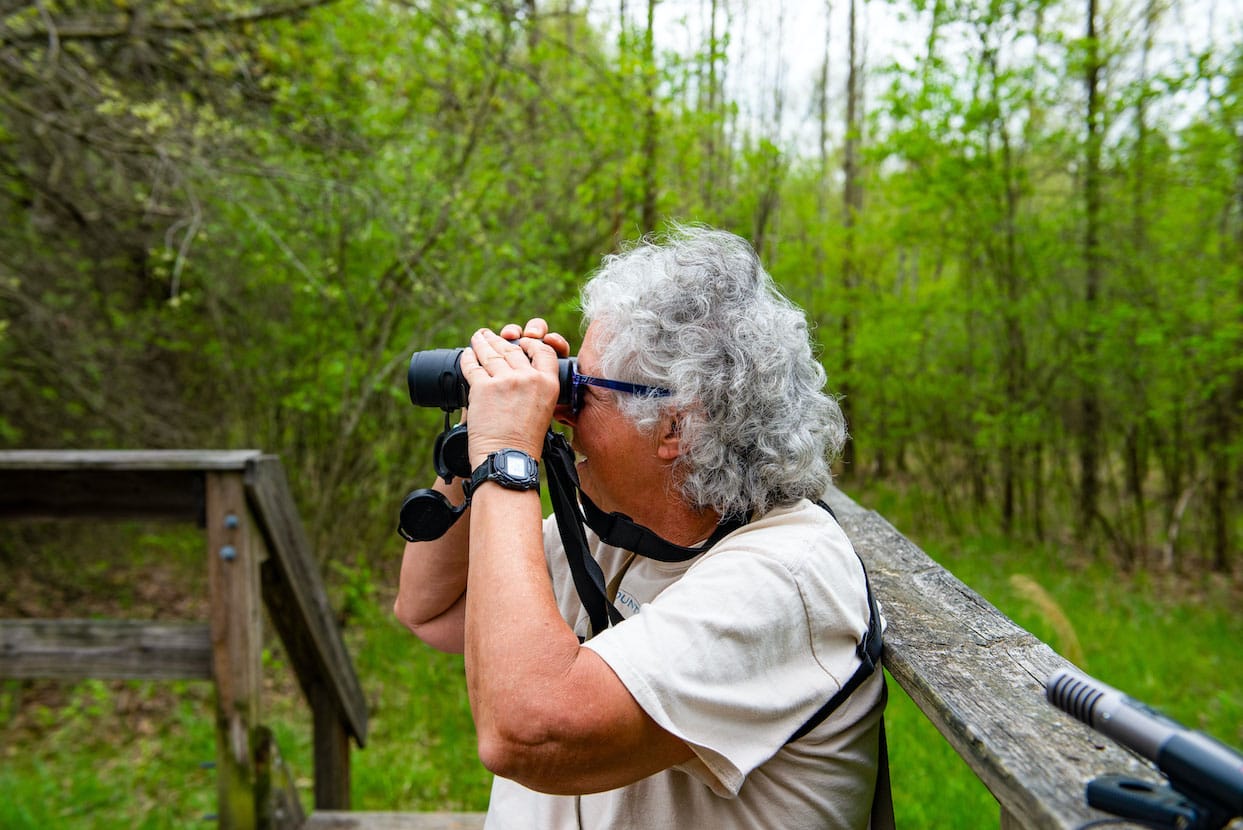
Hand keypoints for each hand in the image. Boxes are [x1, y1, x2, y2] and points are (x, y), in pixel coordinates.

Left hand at [459, 319, 568, 465]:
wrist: (508, 457)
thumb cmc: (525, 441)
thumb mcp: (544, 409)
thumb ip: (536, 387)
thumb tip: (520, 371)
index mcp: (548, 383)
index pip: (542, 351)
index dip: (530, 343)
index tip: (521, 342)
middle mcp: (528, 378)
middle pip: (512, 349)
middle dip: (499, 340)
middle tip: (490, 335)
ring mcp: (504, 381)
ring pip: (490, 353)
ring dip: (481, 342)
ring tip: (478, 337)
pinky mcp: (483, 387)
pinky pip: (472, 365)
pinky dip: (467, 357)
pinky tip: (466, 353)